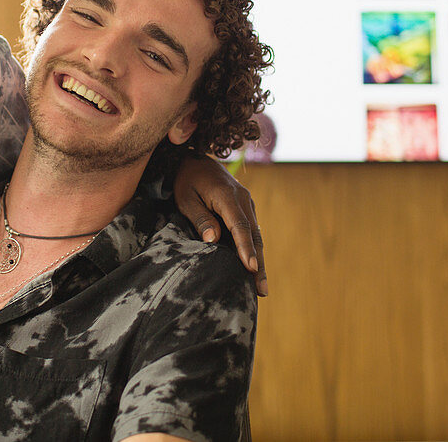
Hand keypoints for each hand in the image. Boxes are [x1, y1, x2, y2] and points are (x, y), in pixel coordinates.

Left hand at [173, 154, 266, 295]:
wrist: (194, 159)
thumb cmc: (186, 181)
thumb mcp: (185, 198)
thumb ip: (200, 218)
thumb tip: (213, 240)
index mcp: (227, 196)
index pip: (239, 226)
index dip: (245, 248)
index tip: (251, 268)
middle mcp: (243, 199)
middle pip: (254, 235)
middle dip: (259, 263)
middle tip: (261, 289)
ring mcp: (247, 202)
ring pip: (256, 234)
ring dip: (259, 259)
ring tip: (260, 286)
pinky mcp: (246, 207)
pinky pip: (252, 230)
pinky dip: (254, 248)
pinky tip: (254, 267)